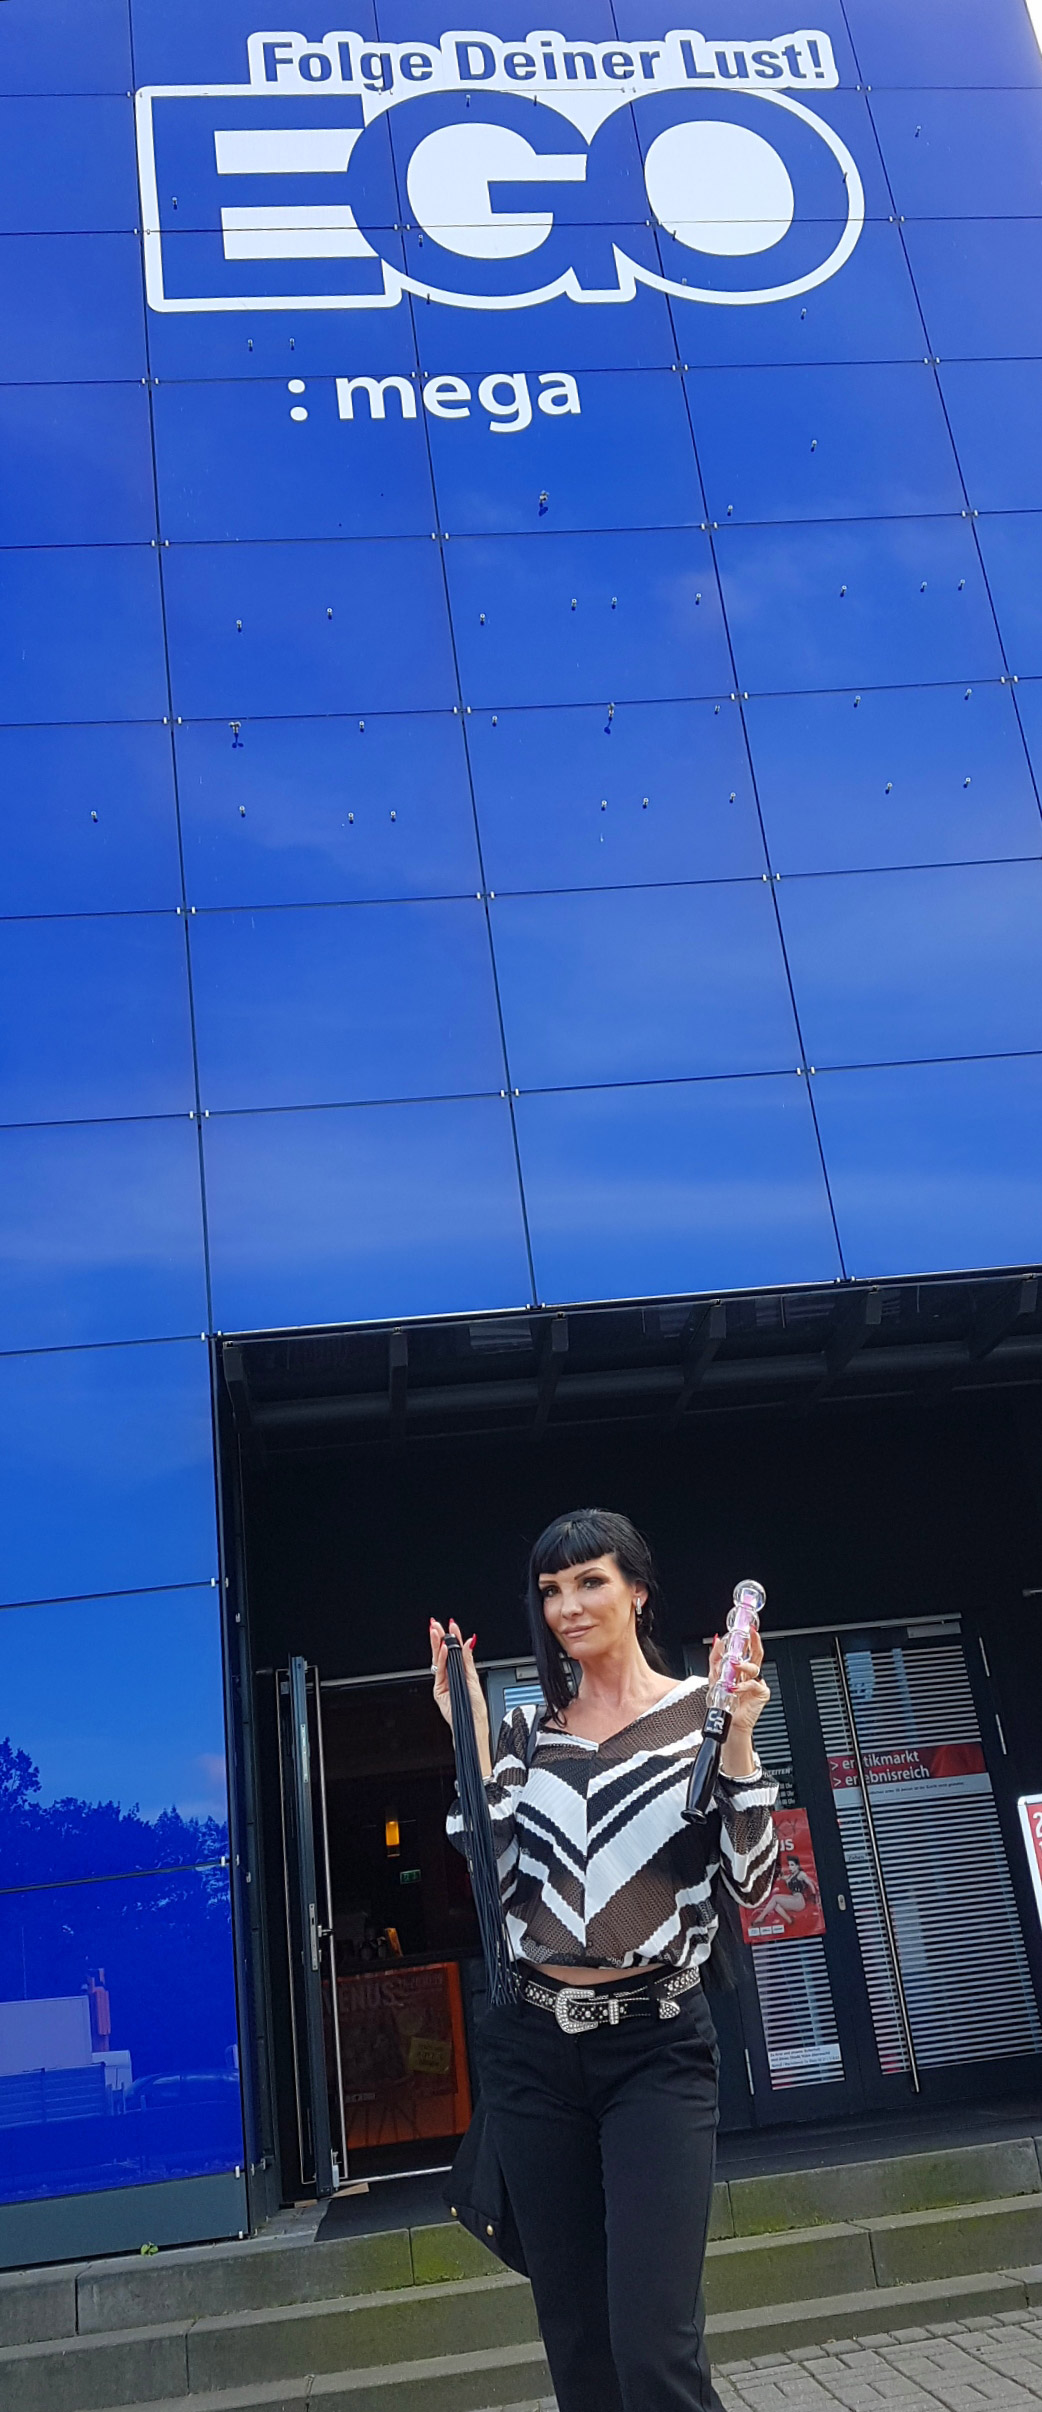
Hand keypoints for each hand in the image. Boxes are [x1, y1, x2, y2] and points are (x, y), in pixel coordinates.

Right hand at [430, 1620, 491, 1772]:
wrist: (472, 1724)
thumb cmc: (476, 1707)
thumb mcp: (474, 1679)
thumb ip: (468, 1661)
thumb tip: (470, 1642)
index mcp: (461, 1671)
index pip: (455, 1650)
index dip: (453, 1637)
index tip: (452, 1625)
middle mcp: (451, 1675)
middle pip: (443, 1653)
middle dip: (440, 1637)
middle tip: (437, 1625)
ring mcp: (443, 1682)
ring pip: (438, 1659)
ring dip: (437, 1644)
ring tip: (436, 1632)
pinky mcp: (438, 1690)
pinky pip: (438, 1671)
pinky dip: (441, 1659)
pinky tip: (442, 1649)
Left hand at [709, 1628, 769, 1778]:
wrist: (726, 1722)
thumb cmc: (722, 1703)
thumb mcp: (714, 1677)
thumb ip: (715, 1659)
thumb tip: (717, 1641)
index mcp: (741, 1669)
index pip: (747, 1650)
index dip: (748, 1638)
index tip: (747, 1628)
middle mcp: (750, 1675)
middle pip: (756, 1654)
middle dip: (755, 1642)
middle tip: (752, 1633)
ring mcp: (756, 1683)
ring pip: (753, 1667)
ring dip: (742, 1665)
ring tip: (734, 1666)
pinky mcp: (760, 1694)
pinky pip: (754, 1684)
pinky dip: (743, 1685)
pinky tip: (735, 1688)